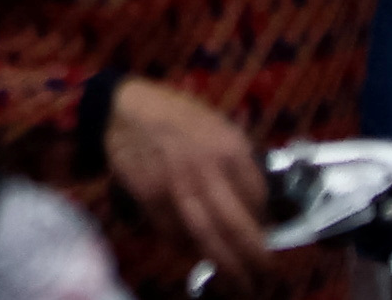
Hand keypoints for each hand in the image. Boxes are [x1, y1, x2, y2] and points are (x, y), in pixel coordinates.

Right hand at [104, 75, 275, 280]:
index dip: (266, 222)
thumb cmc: (175, 115)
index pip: (258, 198)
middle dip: (254, 258)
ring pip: (205, 238)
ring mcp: (174, 187)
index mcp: (228, 147)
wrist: (124, 109)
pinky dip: (188, 248)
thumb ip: (238, 159)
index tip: (268, 235)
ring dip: (226, 266)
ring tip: (240, 284)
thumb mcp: (217, 125)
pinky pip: (174, 233)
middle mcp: (204, 169)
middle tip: (265, 276)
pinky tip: (198, 254)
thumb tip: (256, 201)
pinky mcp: (150, 199)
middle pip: (235, 226)